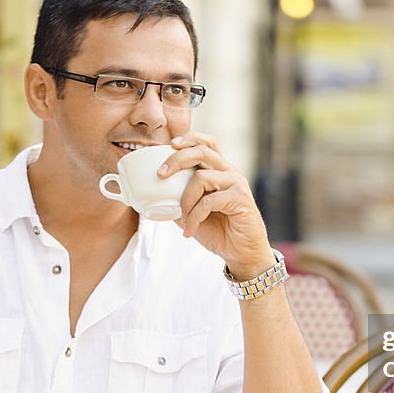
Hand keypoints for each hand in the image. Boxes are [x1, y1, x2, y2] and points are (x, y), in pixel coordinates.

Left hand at [158, 133, 274, 278]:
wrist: (241, 253)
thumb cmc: (219, 231)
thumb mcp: (192, 212)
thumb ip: (178, 199)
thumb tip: (152, 193)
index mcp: (220, 170)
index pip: (207, 143)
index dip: (190, 138)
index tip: (171, 144)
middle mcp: (230, 172)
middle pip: (202, 151)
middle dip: (177, 159)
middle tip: (160, 175)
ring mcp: (236, 184)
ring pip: (202, 177)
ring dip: (185, 200)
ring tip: (184, 220)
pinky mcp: (240, 199)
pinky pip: (209, 201)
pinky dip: (194, 217)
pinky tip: (190, 230)